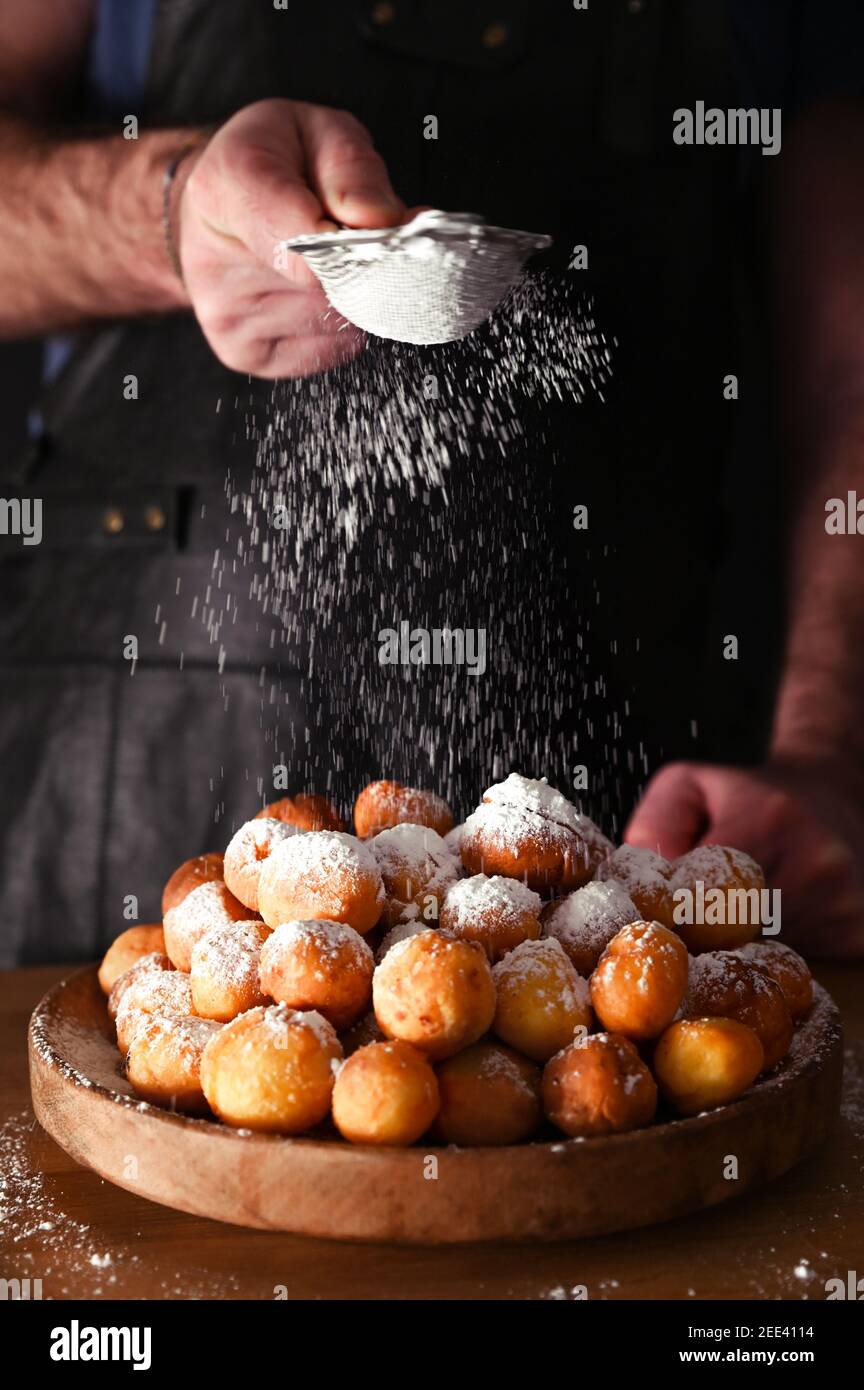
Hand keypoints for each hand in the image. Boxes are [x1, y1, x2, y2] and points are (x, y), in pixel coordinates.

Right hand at [177, 99, 405, 377]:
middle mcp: (213, 264)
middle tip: (357, 237)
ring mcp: (226, 318)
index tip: (377, 227)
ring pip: (338, 322)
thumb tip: (382, 222)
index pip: (304, 240)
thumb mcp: (316, 131)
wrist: (213, 211)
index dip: (358, 240)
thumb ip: (353, 169)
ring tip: (326, 261)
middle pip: (332, 287)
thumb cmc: (272, 165)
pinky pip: (329, 350)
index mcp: (225, 188)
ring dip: (354, 295)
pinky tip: (315, 293)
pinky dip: (339, 326)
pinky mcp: (243, 355)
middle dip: (365, 265)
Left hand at [625, 760, 863, 956]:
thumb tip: (633, 883)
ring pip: (771, 958)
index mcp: (767, 823)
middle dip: (704, 944)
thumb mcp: (688, 785)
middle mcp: (814, 863)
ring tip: (727, 929)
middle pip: (740, 937)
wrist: (830, 788)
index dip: (674, 920)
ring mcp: (844, 901)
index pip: (707, 897)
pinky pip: (803, 967)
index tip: (653, 930)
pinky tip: (767, 932)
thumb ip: (654, 825)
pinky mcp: (860, 931)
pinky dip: (778, 959)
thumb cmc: (749, 794)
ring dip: (741, 953)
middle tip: (680, 943)